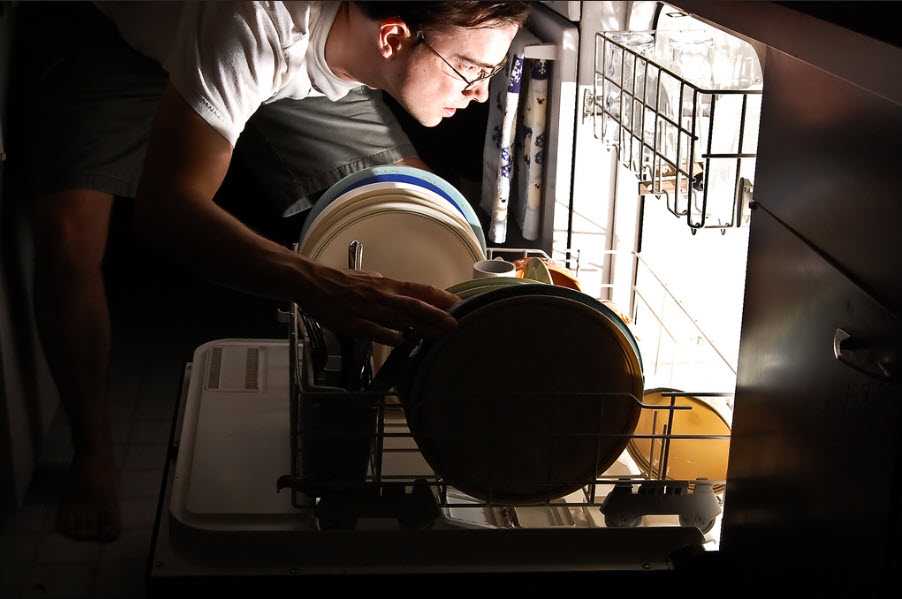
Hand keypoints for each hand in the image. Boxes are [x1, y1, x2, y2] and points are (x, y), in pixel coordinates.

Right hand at [298, 262, 458, 344]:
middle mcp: (381, 296)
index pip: (419, 290)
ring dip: (420, 327)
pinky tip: (401, 341)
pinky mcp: (352, 322)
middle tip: (456, 324)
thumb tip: (402, 291)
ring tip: (439, 335)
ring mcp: (367, 309)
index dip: (440, 297)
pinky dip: (387, 335)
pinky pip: (372, 329)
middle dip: (437, 315)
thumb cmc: (339, 282)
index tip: (459, 304)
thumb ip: (386, 288)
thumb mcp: (368, 280)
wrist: (311, 281)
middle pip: (414, 305)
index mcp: (386, 286)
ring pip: (398, 318)